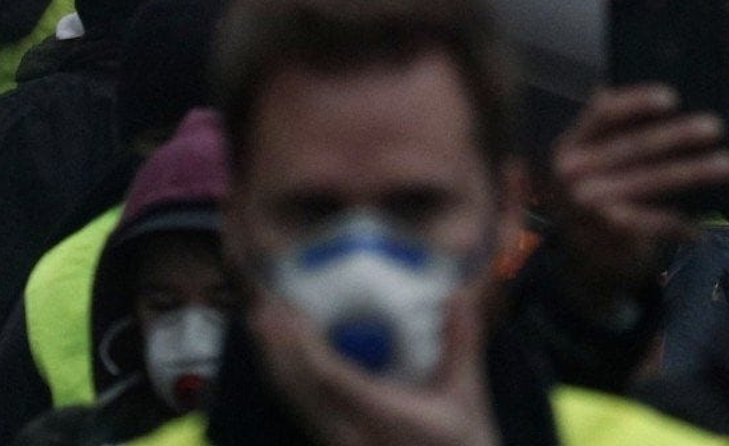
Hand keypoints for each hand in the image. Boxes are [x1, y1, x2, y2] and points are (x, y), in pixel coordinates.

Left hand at [246, 283, 500, 445]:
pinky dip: (285, 378)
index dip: (305, 345)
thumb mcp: (467, 396)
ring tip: (261, 320)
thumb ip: (461, 345)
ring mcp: (336, 443)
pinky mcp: (332, 444)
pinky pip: (299, 409)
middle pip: (299, 388)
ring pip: (293, 400)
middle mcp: (348, 434)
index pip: (330, 379)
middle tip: (264, 303)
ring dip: (274, 359)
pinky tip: (279, 356)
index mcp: (379, 418)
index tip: (291, 312)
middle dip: (276, 344)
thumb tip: (458, 297)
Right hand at [549, 85, 728, 317]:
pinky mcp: (605, 232)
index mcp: (570, 143)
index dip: (636, 102)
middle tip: (716, 126)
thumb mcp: (591, 158)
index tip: (672, 97)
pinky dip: (678, 224)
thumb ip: (613, 130)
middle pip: (632, 147)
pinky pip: (652, 222)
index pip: (602, 114)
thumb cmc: (596, 192)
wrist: (578, 257)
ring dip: (692, 172)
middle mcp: (571, 172)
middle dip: (677, 135)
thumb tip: (669, 99)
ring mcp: (586, 204)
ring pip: (648, 181)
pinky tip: (699, 228)